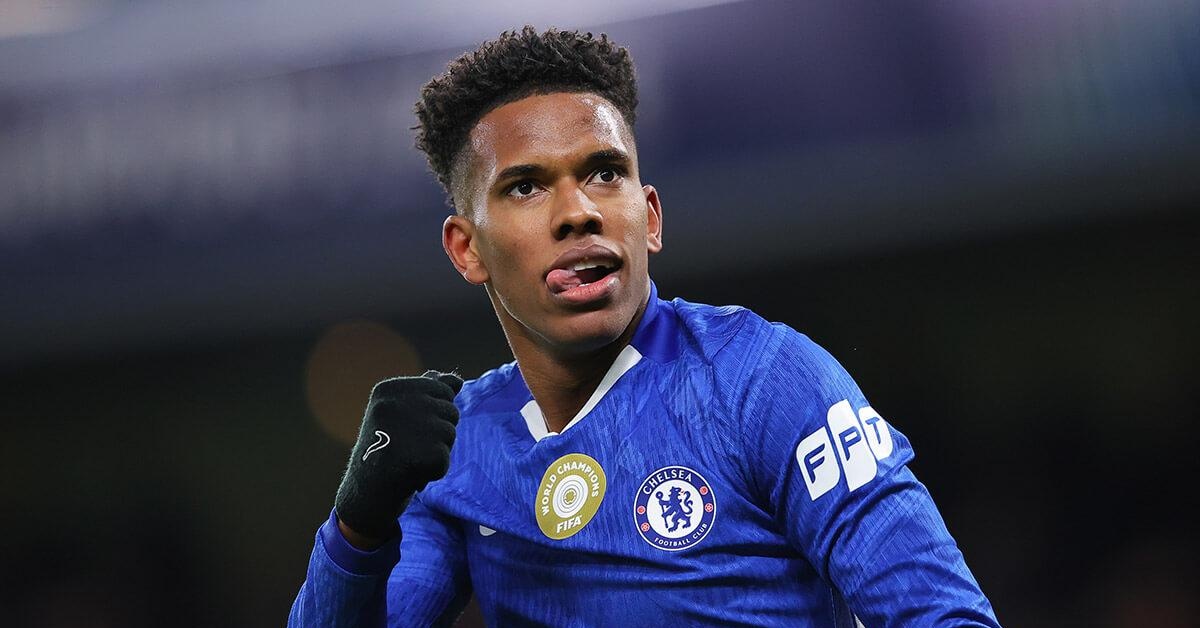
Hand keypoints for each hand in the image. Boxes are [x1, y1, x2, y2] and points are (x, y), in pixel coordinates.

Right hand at [333, 370, 462, 542]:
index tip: (404, 428)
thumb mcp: (400, 413)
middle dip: (437, 431)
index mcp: (388, 388)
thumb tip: (455, 380)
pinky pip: (445, 459)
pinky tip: (410, 474)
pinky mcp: (422, 455)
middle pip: (449, 409)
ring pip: (450, 433)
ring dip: (436, 450)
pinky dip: (433, 471)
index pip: (442, 389)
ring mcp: (409, 429)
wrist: (364, 493)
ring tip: (408, 459)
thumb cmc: (384, 449)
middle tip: (407, 445)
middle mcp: (396, 403)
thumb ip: (427, 392)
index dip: (431, 413)